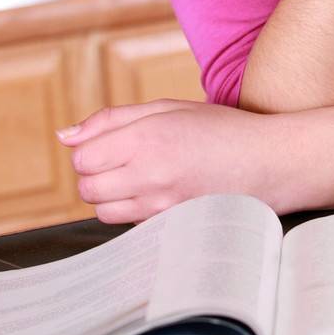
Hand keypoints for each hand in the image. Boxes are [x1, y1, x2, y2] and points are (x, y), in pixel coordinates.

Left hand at [57, 99, 302, 222]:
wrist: (269, 163)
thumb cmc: (221, 130)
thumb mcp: (168, 108)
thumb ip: (112, 119)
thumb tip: (64, 135)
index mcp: (146, 138)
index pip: (82, 157)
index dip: (92, 149)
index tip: (115, 143)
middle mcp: (148, 175)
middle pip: (86, 187)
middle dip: (97, 173)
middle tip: (128, 159)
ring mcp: (159, 205)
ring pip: (102, 210)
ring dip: (111, 194)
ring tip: (143, 177)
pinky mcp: (168, 225)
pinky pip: (127, 222)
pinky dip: (132, 209)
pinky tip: (159, 192)